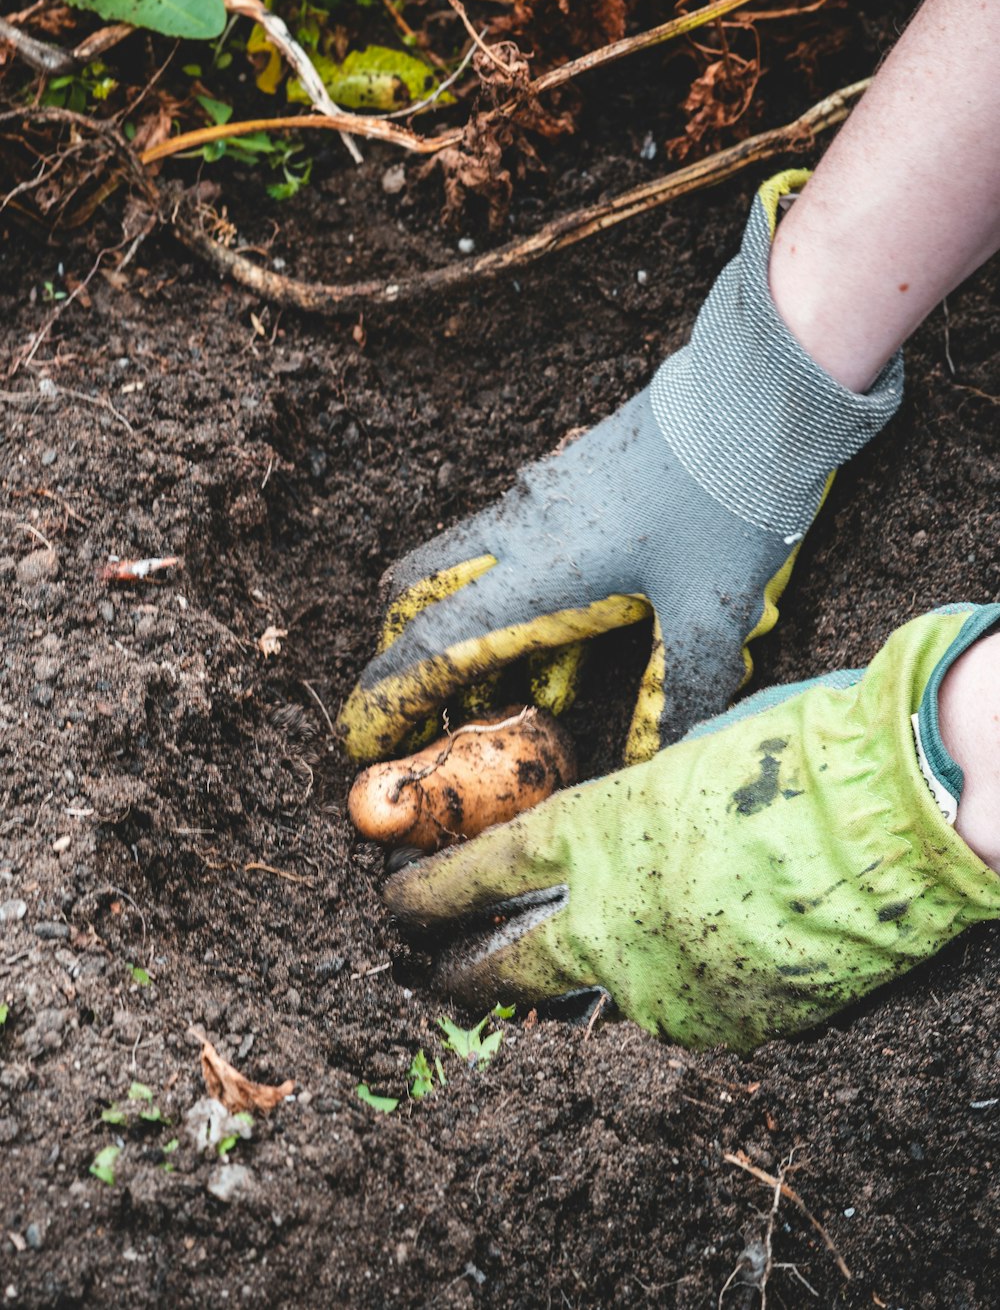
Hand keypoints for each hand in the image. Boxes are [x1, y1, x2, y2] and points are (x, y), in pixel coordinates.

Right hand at [340, 171, 901, 764]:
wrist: (759, 390)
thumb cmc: (729, 498)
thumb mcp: (712, 612)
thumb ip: (681, 691)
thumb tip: (661, 760)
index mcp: (537, 568)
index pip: (434, 642)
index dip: (388, 697)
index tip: (357, 738)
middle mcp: (519, 528)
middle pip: (417, 590)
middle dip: (400, 653)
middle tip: (416, 707)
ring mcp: (540, 497)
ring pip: (461, 564)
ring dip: (461, 627)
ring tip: (503, 694)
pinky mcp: (568, 480)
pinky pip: (510, 546)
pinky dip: (509, 598)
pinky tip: (566, 640)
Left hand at [383, 605, 999, 1050]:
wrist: (900, 816)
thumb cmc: (801, 754)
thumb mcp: (692, 756)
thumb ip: (642, 800)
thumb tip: (629, 821)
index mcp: (597, 832)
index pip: (483, 870)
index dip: (431, 889)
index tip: (396, 902)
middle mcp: (613, 917)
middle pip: (506, 959)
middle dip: (458, 971)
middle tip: (427, 976)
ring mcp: (667, 979)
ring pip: (590, 998)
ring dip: (568, 989)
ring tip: (555, 988)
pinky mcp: (725, 1023)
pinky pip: (677, 1012)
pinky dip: (670, 992)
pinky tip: (688, 971)